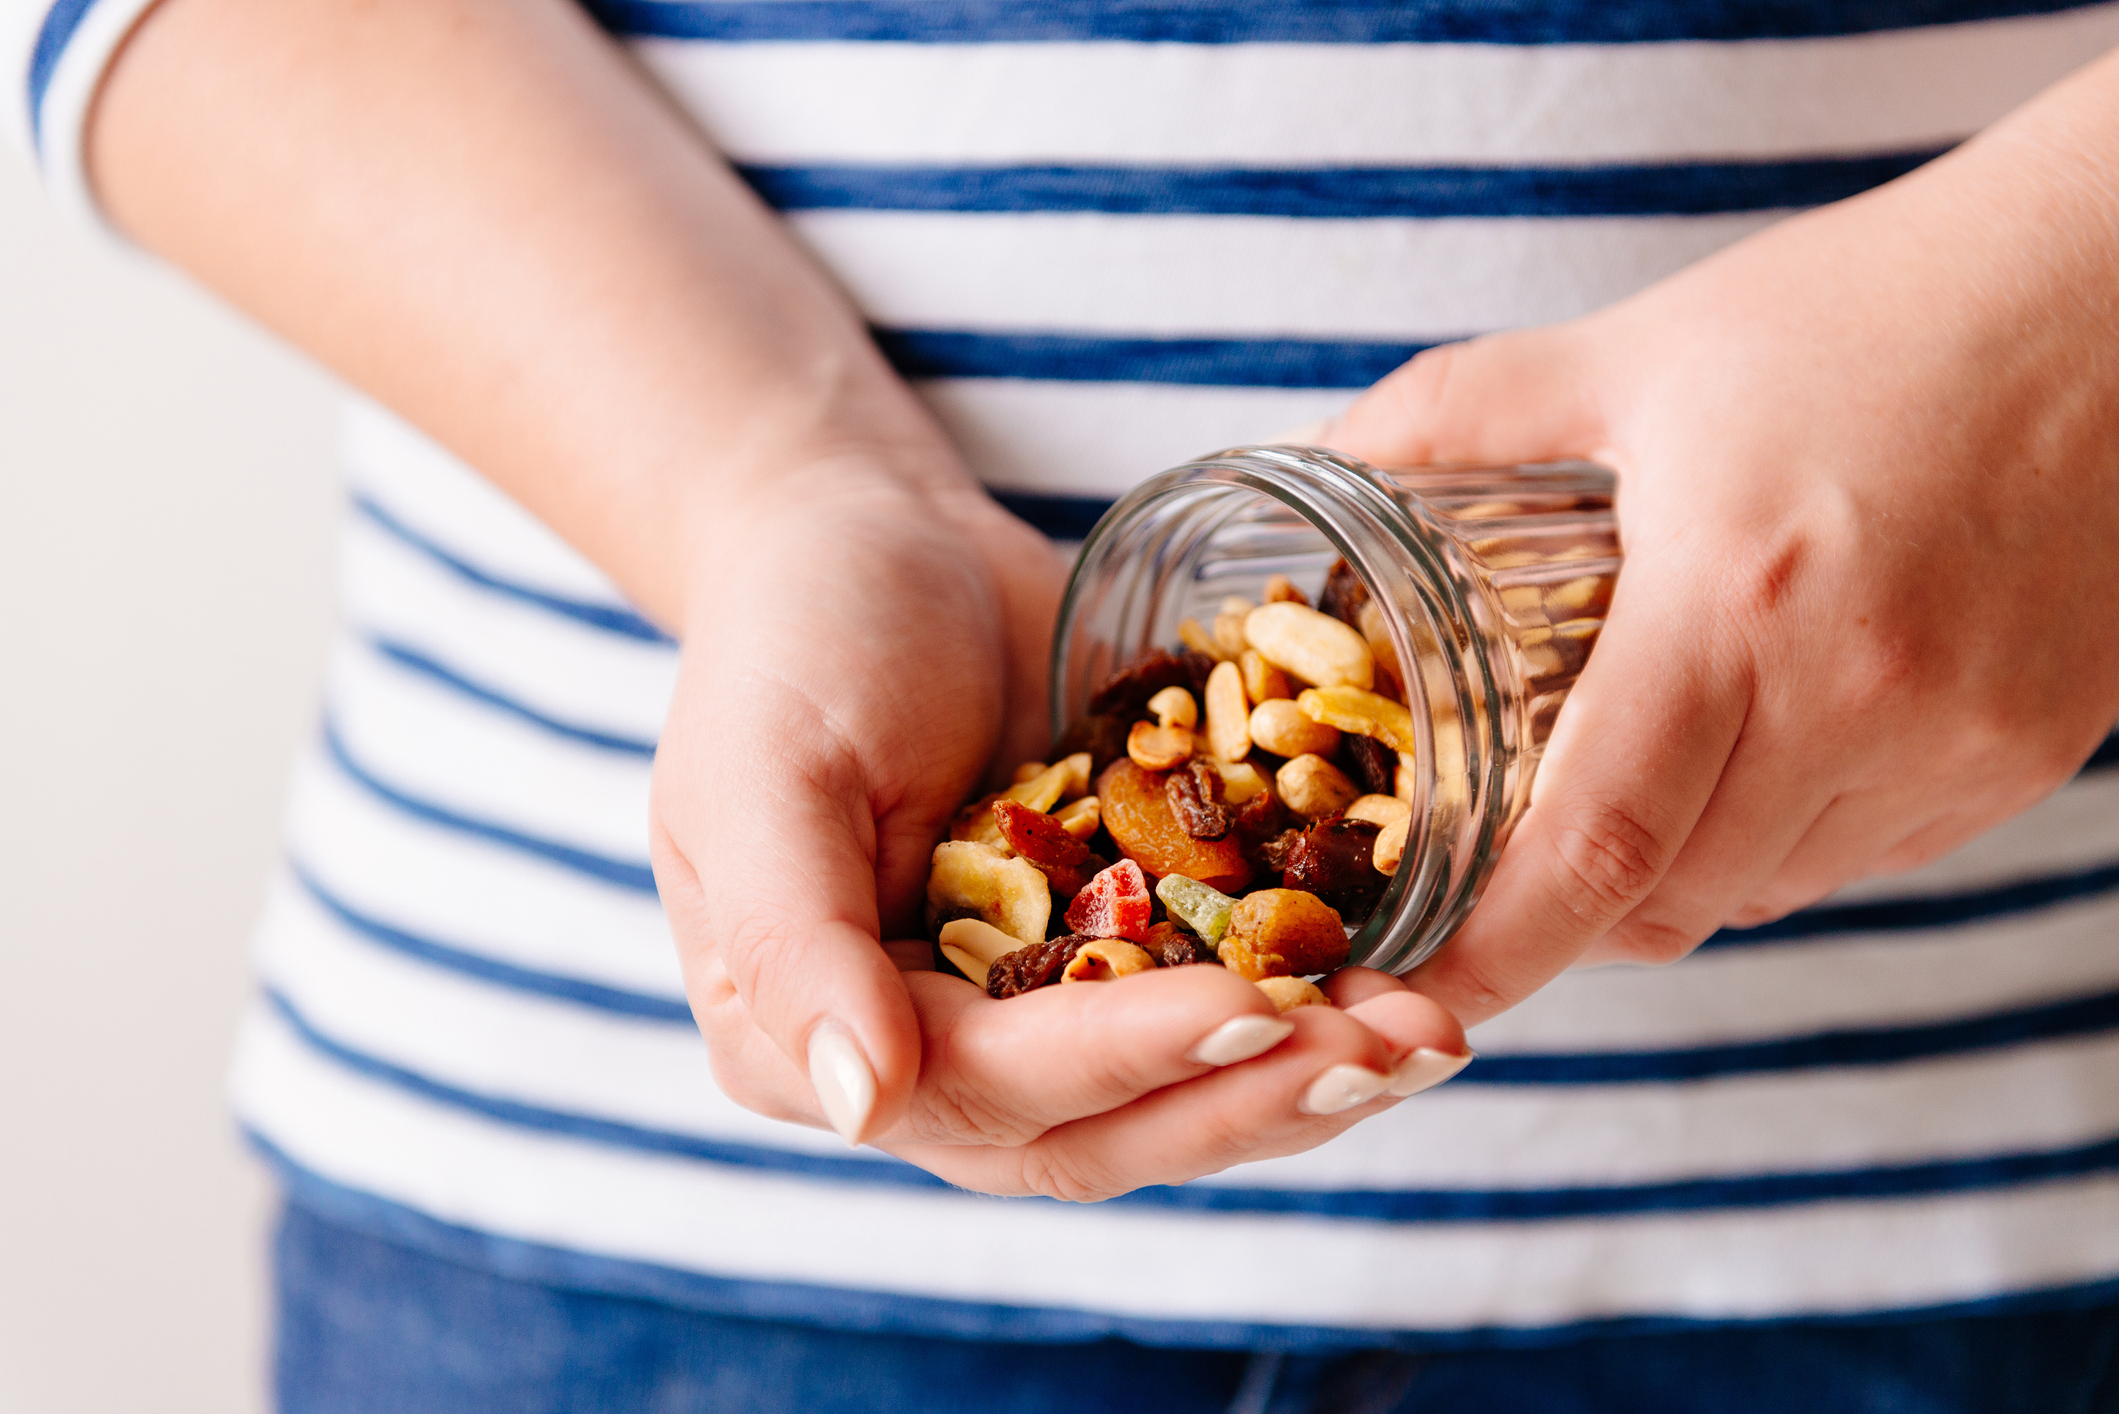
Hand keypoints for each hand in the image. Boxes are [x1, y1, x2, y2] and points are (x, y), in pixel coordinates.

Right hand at [649, 461, 1466, 1198]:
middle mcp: (929, 1056)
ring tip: (1427, 1033)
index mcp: (814, 1042)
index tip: (1253, 1008)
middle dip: (1247, 1097)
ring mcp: (1032, 1011)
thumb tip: (864, 1108)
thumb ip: (790, 942)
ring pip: (1177, 1093)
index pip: (985, 1090)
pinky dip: (1313, 998)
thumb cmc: (794, 639)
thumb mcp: (762, 770)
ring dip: (1303, 1074)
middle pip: (1100, 1129)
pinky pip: (1220, 998)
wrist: (875, 541)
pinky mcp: (1120, 948)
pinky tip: (1412, 974)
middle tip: (1384, 1051)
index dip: (1124, 1061)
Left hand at [1321, 61, 2118, 1025]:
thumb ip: (1461, 412)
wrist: (2117, 285)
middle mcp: (1858, 697)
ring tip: (1628, 787)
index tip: (1412, 985)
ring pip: (1766, 891)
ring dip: (1674, 875)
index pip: (1592, 849)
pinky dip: (1782, 842)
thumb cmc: (1871, 309)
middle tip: (1494, 868)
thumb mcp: (1641, 353)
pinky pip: (1867, 858)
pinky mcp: (2029, 753)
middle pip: (1670, 898)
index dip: (1492, 949)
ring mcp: (1960, 741)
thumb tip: (1322, 454)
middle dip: (1565, 914)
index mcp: (1736, 603)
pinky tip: (1756, 755)